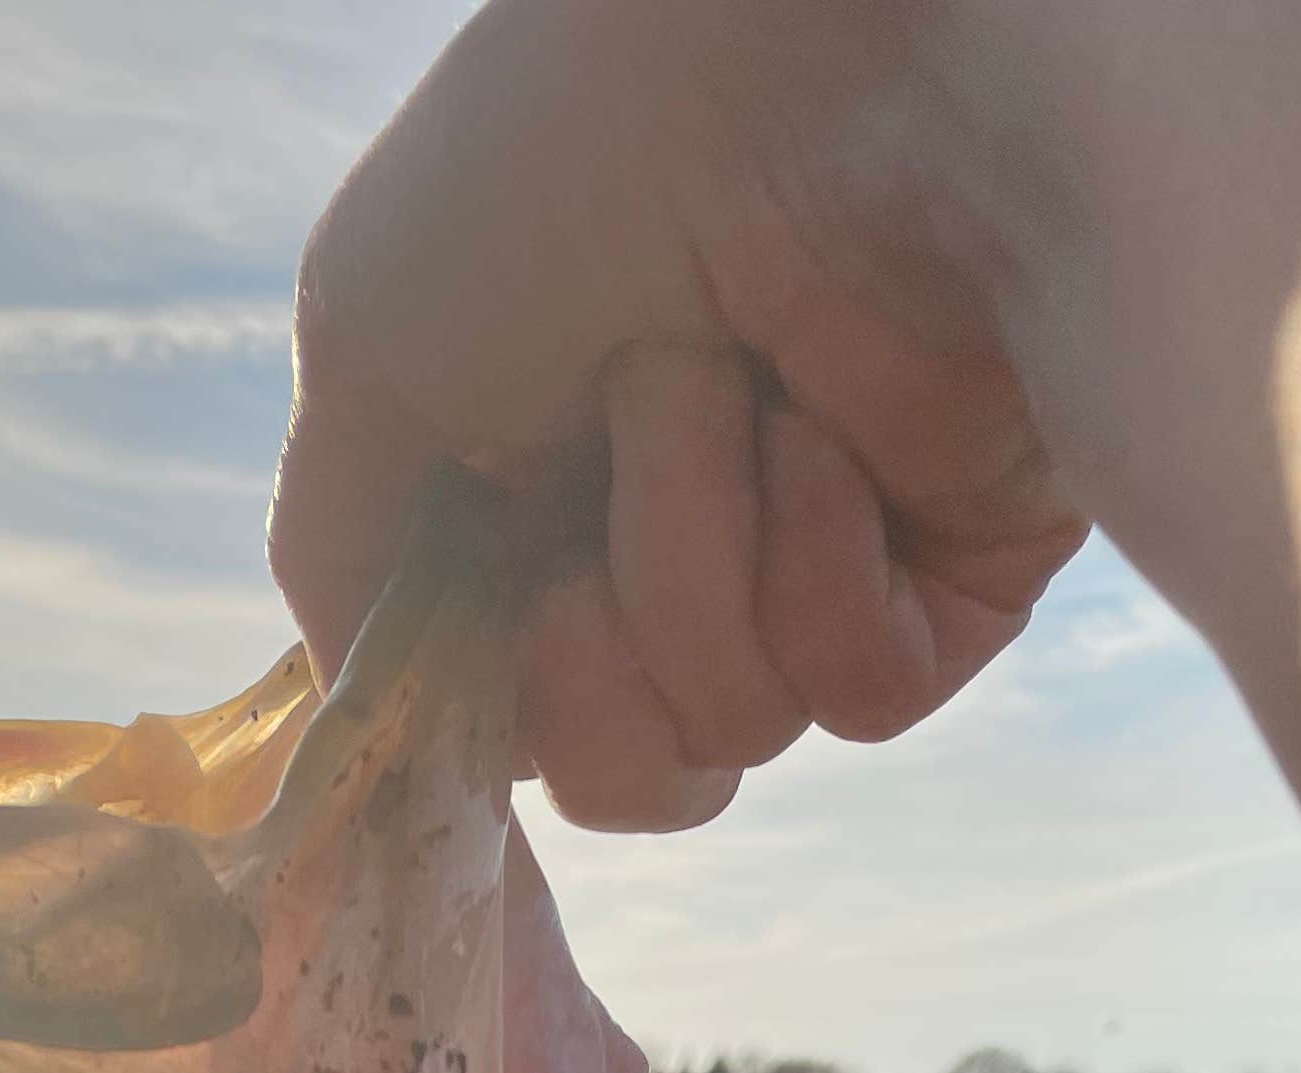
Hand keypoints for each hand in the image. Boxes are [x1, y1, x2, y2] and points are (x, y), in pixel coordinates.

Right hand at [268, 0, 1087, 831]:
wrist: (808, 73)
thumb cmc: (569, 165)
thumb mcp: (369, 354)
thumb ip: (344, 570)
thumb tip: (397, 721)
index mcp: (546, 487)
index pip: (509, 714)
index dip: (489, 700)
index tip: (481, 615)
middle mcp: (683, 532)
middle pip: (616, 771)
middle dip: (580, 662)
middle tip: (582, 529)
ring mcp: (821, 559)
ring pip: (728, 735)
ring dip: (690, 561)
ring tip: (719, 384)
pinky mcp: (957, 576)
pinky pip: (858, 701)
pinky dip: (819, 581)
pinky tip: (826, 439)